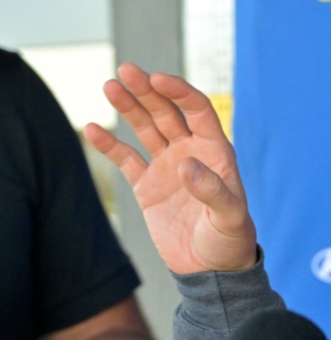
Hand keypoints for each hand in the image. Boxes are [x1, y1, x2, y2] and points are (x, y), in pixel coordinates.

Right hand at [85, 63, 257, 273]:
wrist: (210, 269)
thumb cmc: (229, 240)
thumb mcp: (228, 217)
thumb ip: (212, 191)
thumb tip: (185, 165)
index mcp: (215, 152)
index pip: (197, 110)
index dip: (179, 92)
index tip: (158, 79)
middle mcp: (191, 153)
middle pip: (167, 112)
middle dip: (147, 91)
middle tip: (126, 70)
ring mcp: (167, 167)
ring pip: (145, 129)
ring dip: (129, 107)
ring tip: (110, 85)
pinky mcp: (147, 186)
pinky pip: (125, 159)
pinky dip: (110, 144)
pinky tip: (92, 128)